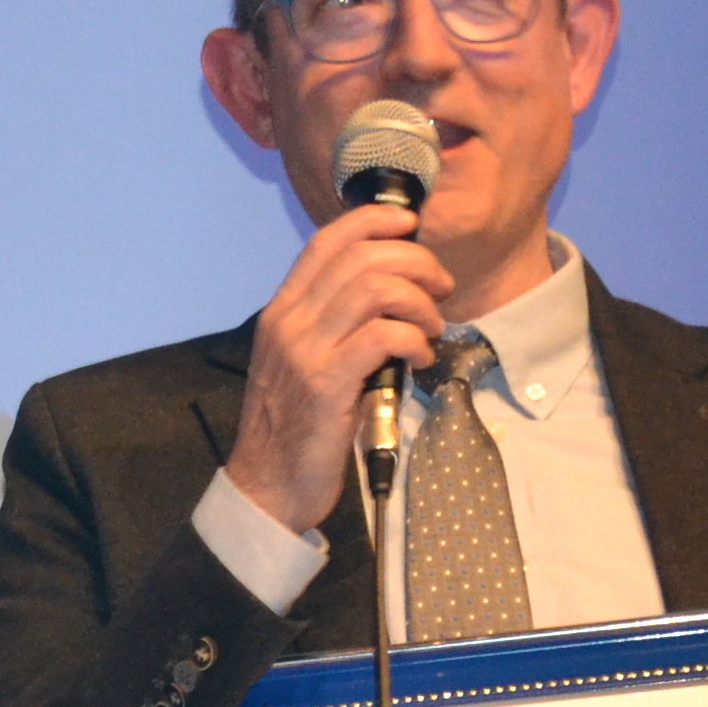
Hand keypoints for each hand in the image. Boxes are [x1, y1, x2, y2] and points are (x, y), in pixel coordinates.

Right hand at [223, 199, 450, 534]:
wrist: (267, 485)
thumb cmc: (294, 428)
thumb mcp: (304, 363)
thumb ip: (332, 327)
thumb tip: (387, 297)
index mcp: (282, 311)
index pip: (326, 242)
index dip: (372, 220)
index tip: (409, 224)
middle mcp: (289, 322)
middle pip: (360, 258)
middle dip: (413, 261)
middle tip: (440, 286)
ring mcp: (304, 352)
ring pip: (373, 289)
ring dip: (418, 301)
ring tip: (432, 326)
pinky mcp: (325, 384)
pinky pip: (382, 337)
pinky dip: (413, 340)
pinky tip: (421, 358)